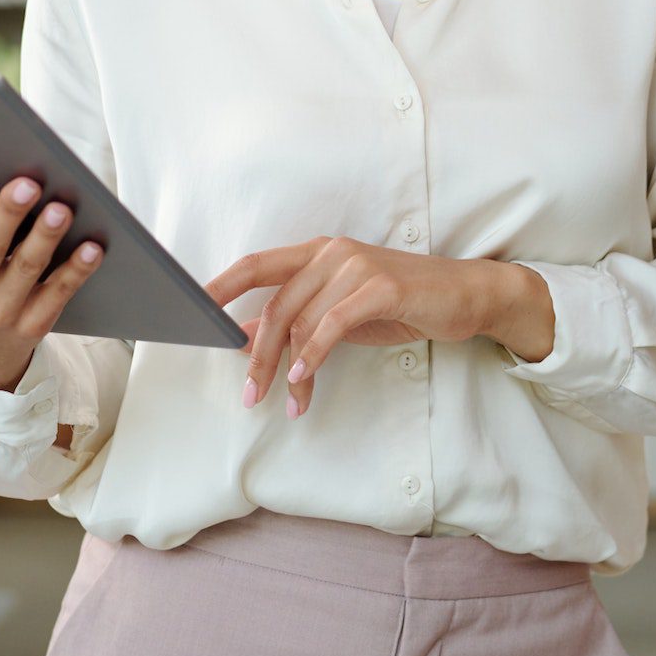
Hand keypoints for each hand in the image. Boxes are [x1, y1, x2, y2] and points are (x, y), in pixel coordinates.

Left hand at [203, 236, 496, 418]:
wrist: (464, 295)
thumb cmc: (401, 304)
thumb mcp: (342, 312)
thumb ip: (300, 320)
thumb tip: (247, 338)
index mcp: (318, 252)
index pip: (256, 264)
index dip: (220, 286)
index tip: (191, 312)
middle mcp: (331, 252)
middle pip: (274, 304)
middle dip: (256, 355)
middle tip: (250, 395)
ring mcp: (355, 266)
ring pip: (300, 321)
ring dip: (288, 370)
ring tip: (288, 402)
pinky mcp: (380, 287)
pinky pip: (331, 325)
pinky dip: (312, 357)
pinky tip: (303, 381)